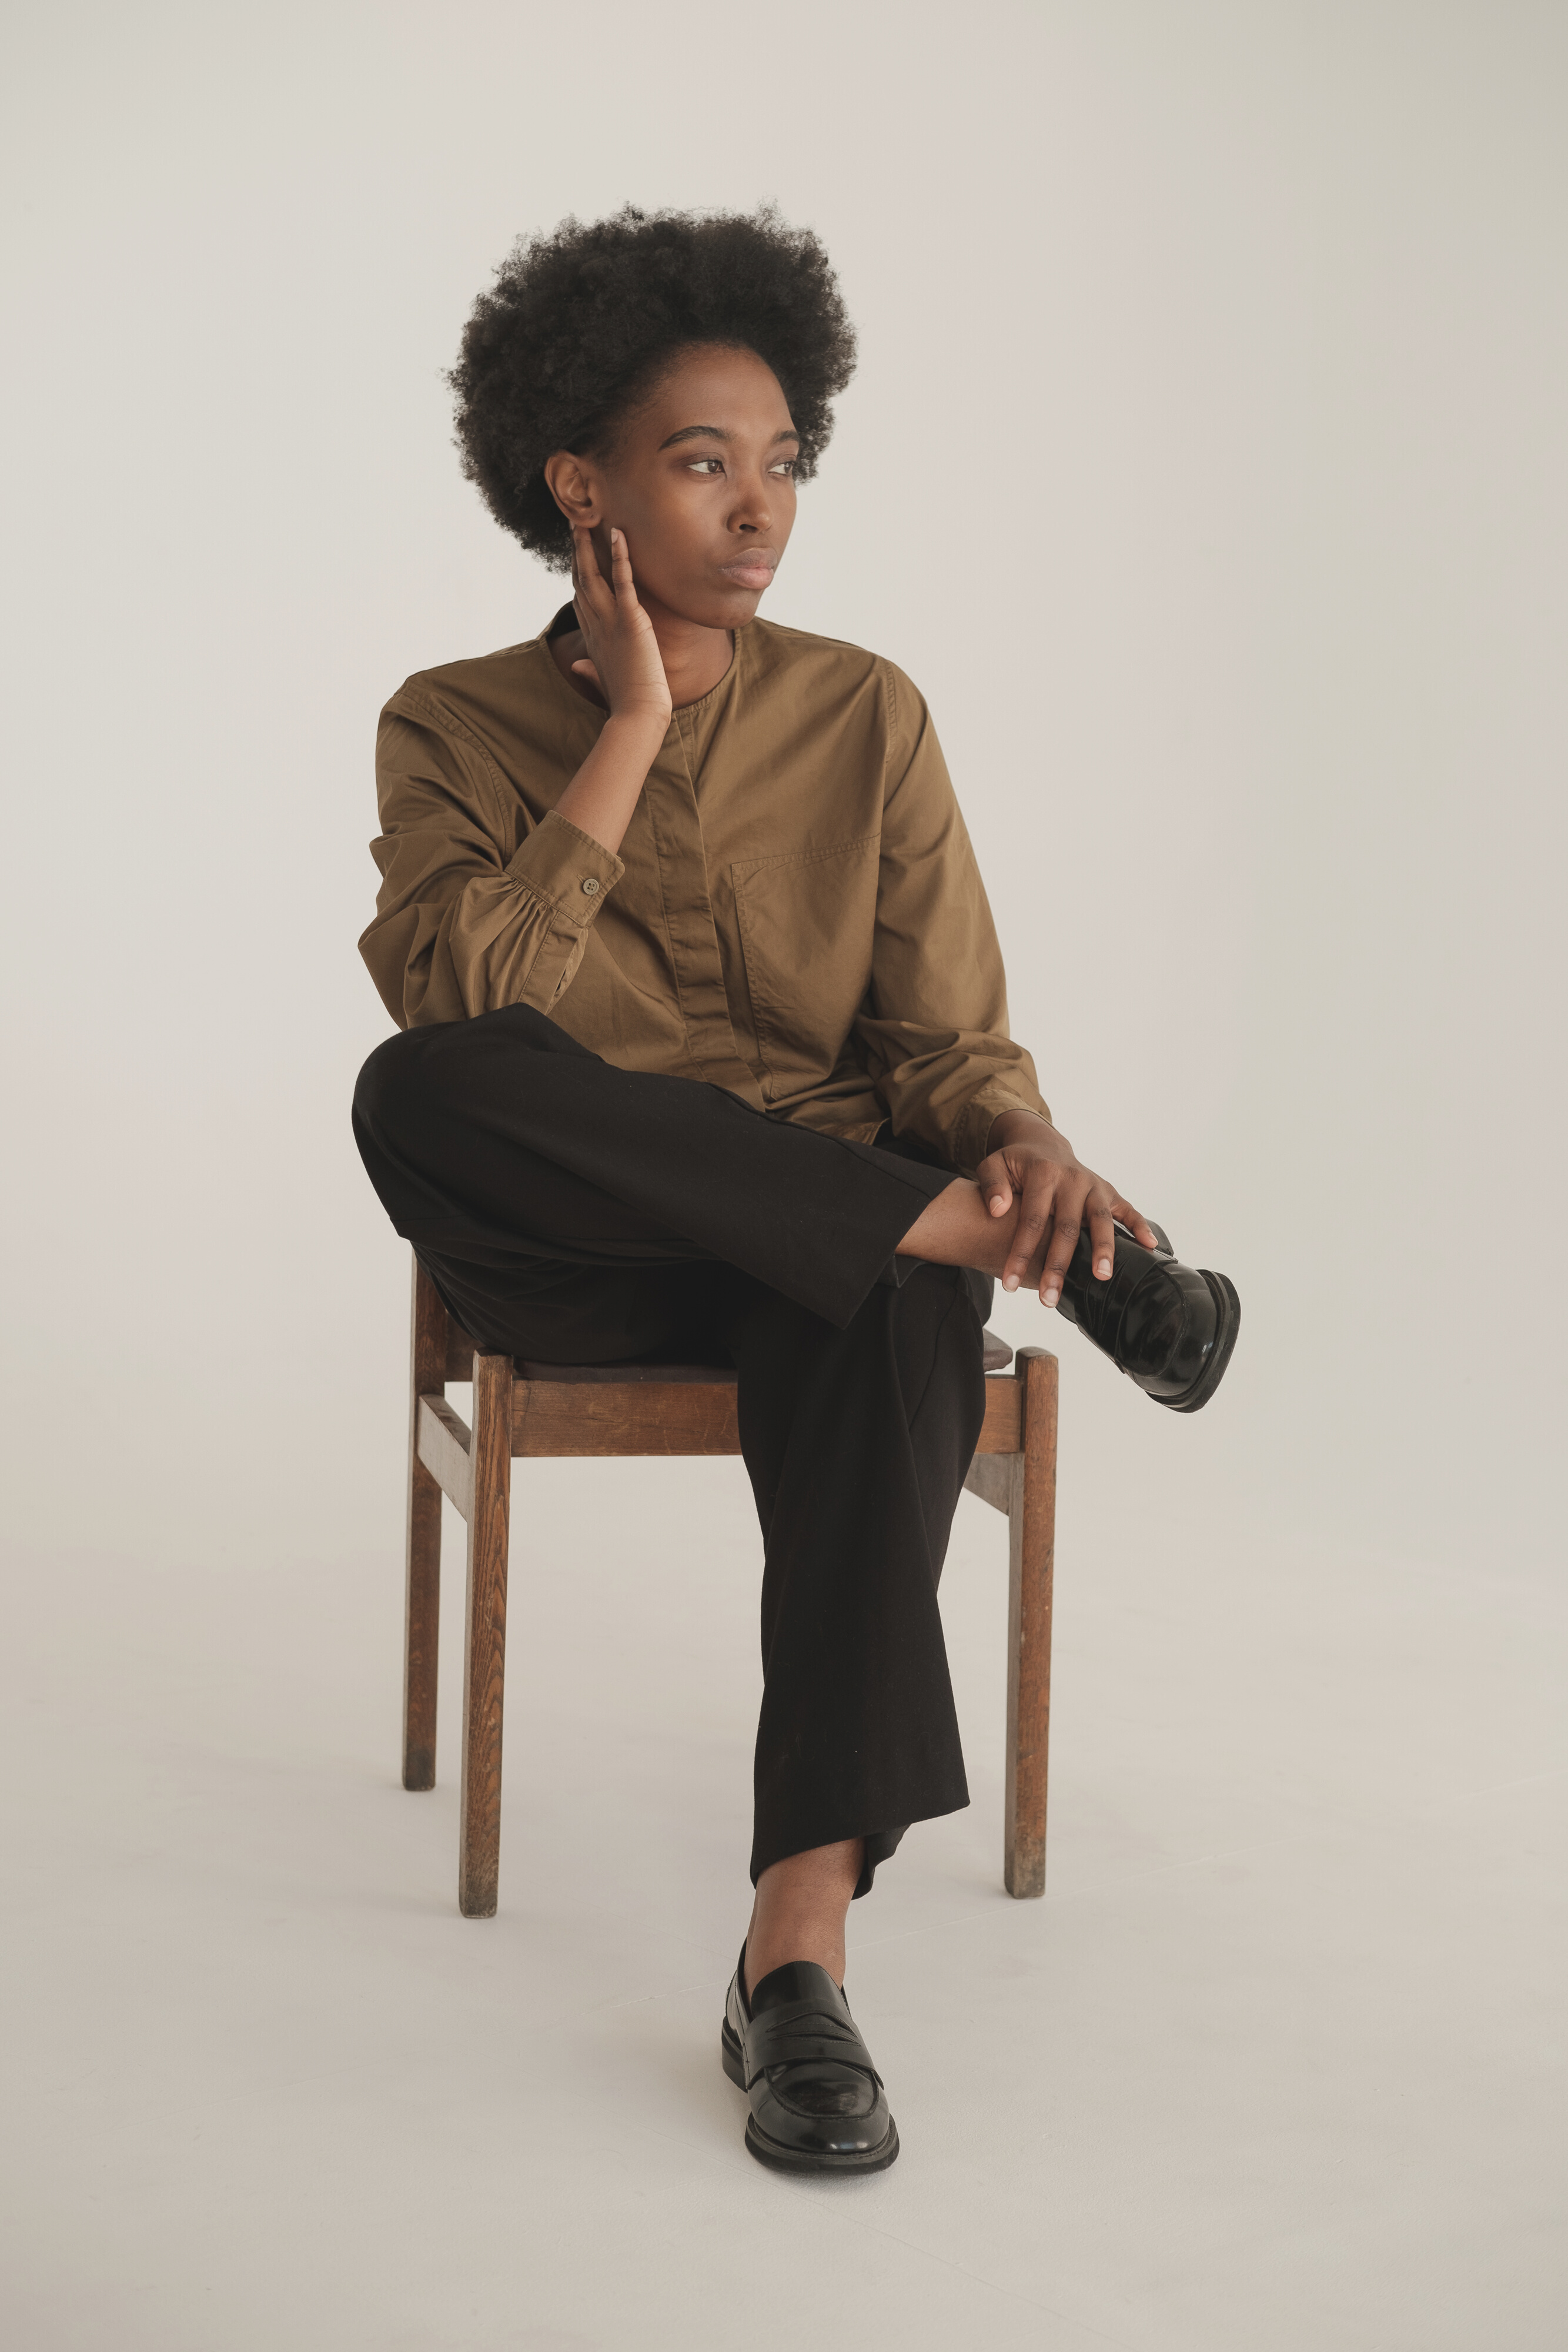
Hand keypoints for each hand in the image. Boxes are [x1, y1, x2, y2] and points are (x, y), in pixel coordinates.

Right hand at [569, 523, 671, 732]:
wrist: (637, 715)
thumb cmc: (626, 702)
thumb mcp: (604, 681)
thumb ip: (589, 670)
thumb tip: (576, 666)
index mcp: (593, 637)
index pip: (580, 598)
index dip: (576, 574)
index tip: (575, 554)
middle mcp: (596, 625)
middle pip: (581, 580)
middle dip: (577, 552)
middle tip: (574, 525)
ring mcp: (610, 621)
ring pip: (593, 575)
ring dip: (588, 546)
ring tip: (585, 521)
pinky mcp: (630, 620)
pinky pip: (622, 581)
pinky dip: (620, 556)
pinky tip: (619, 534)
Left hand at [977, 1110, 1159, 1307]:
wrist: (1042, 1144)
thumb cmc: (1016, 1163)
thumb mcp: (993, 1165)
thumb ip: (992, 1185)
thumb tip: (997, 1209)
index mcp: (1043, 1173)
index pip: (1032, 1219)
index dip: (1020, 1252)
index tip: (1009, 1283)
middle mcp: (1072, 1179)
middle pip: (1067, 1228)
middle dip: (1058, 1266)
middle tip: (1048, 1299)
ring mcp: (1094, 1185)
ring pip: (1100, 1221)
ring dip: (1103, 1249)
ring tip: (1102, 1277)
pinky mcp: (1109, 1191)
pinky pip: (1128, 1209)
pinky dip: (1140, 1226)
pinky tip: (1150, 1247)